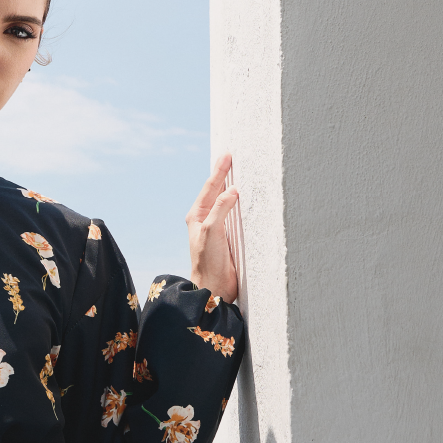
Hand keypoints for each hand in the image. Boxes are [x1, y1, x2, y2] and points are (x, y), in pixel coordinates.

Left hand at [186, 153, 239, 300]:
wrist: (214, 287)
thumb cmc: (208, 261)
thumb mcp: (211, 231)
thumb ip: (220, 209)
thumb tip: (233, 190)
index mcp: (197, 216)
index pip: (210, 188)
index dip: (219, 171)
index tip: (227, 155)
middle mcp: (205, 220)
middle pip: (216, 191)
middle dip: (223, 175)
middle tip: (230, 157)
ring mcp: (217, 228)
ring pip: (225, 202)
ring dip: (231, 188)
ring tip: (237, 173)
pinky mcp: (228, 237)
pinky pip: (235, 215)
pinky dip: (240, 203)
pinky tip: (245, 199)